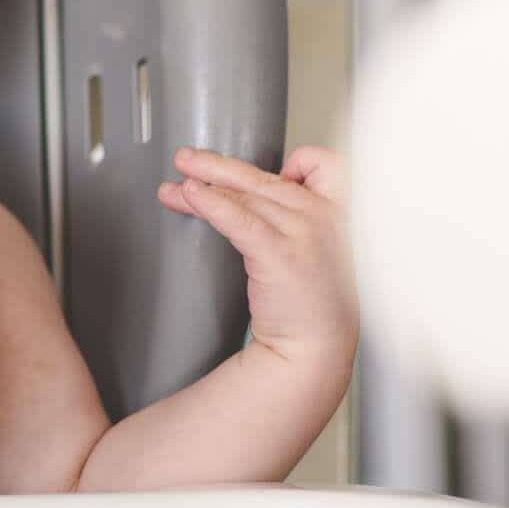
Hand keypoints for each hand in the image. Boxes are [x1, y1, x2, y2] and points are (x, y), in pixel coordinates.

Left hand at [158, 145, 357, 374]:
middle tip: (184, 159)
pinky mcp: (280, 256)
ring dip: (201, 185)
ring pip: (244, 195)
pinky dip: (211, 204)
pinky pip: (239, 219)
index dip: (296, 161)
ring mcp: (303, 234)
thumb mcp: (314, 247)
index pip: (323, 163)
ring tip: (173, 186)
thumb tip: (241, 189)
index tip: (261, 174)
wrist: (315, 348)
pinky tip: (190, 196)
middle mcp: (322, 216)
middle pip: (262, 177)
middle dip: (215, 166)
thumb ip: (291, 216)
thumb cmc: (310, 299)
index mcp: (335, 211)